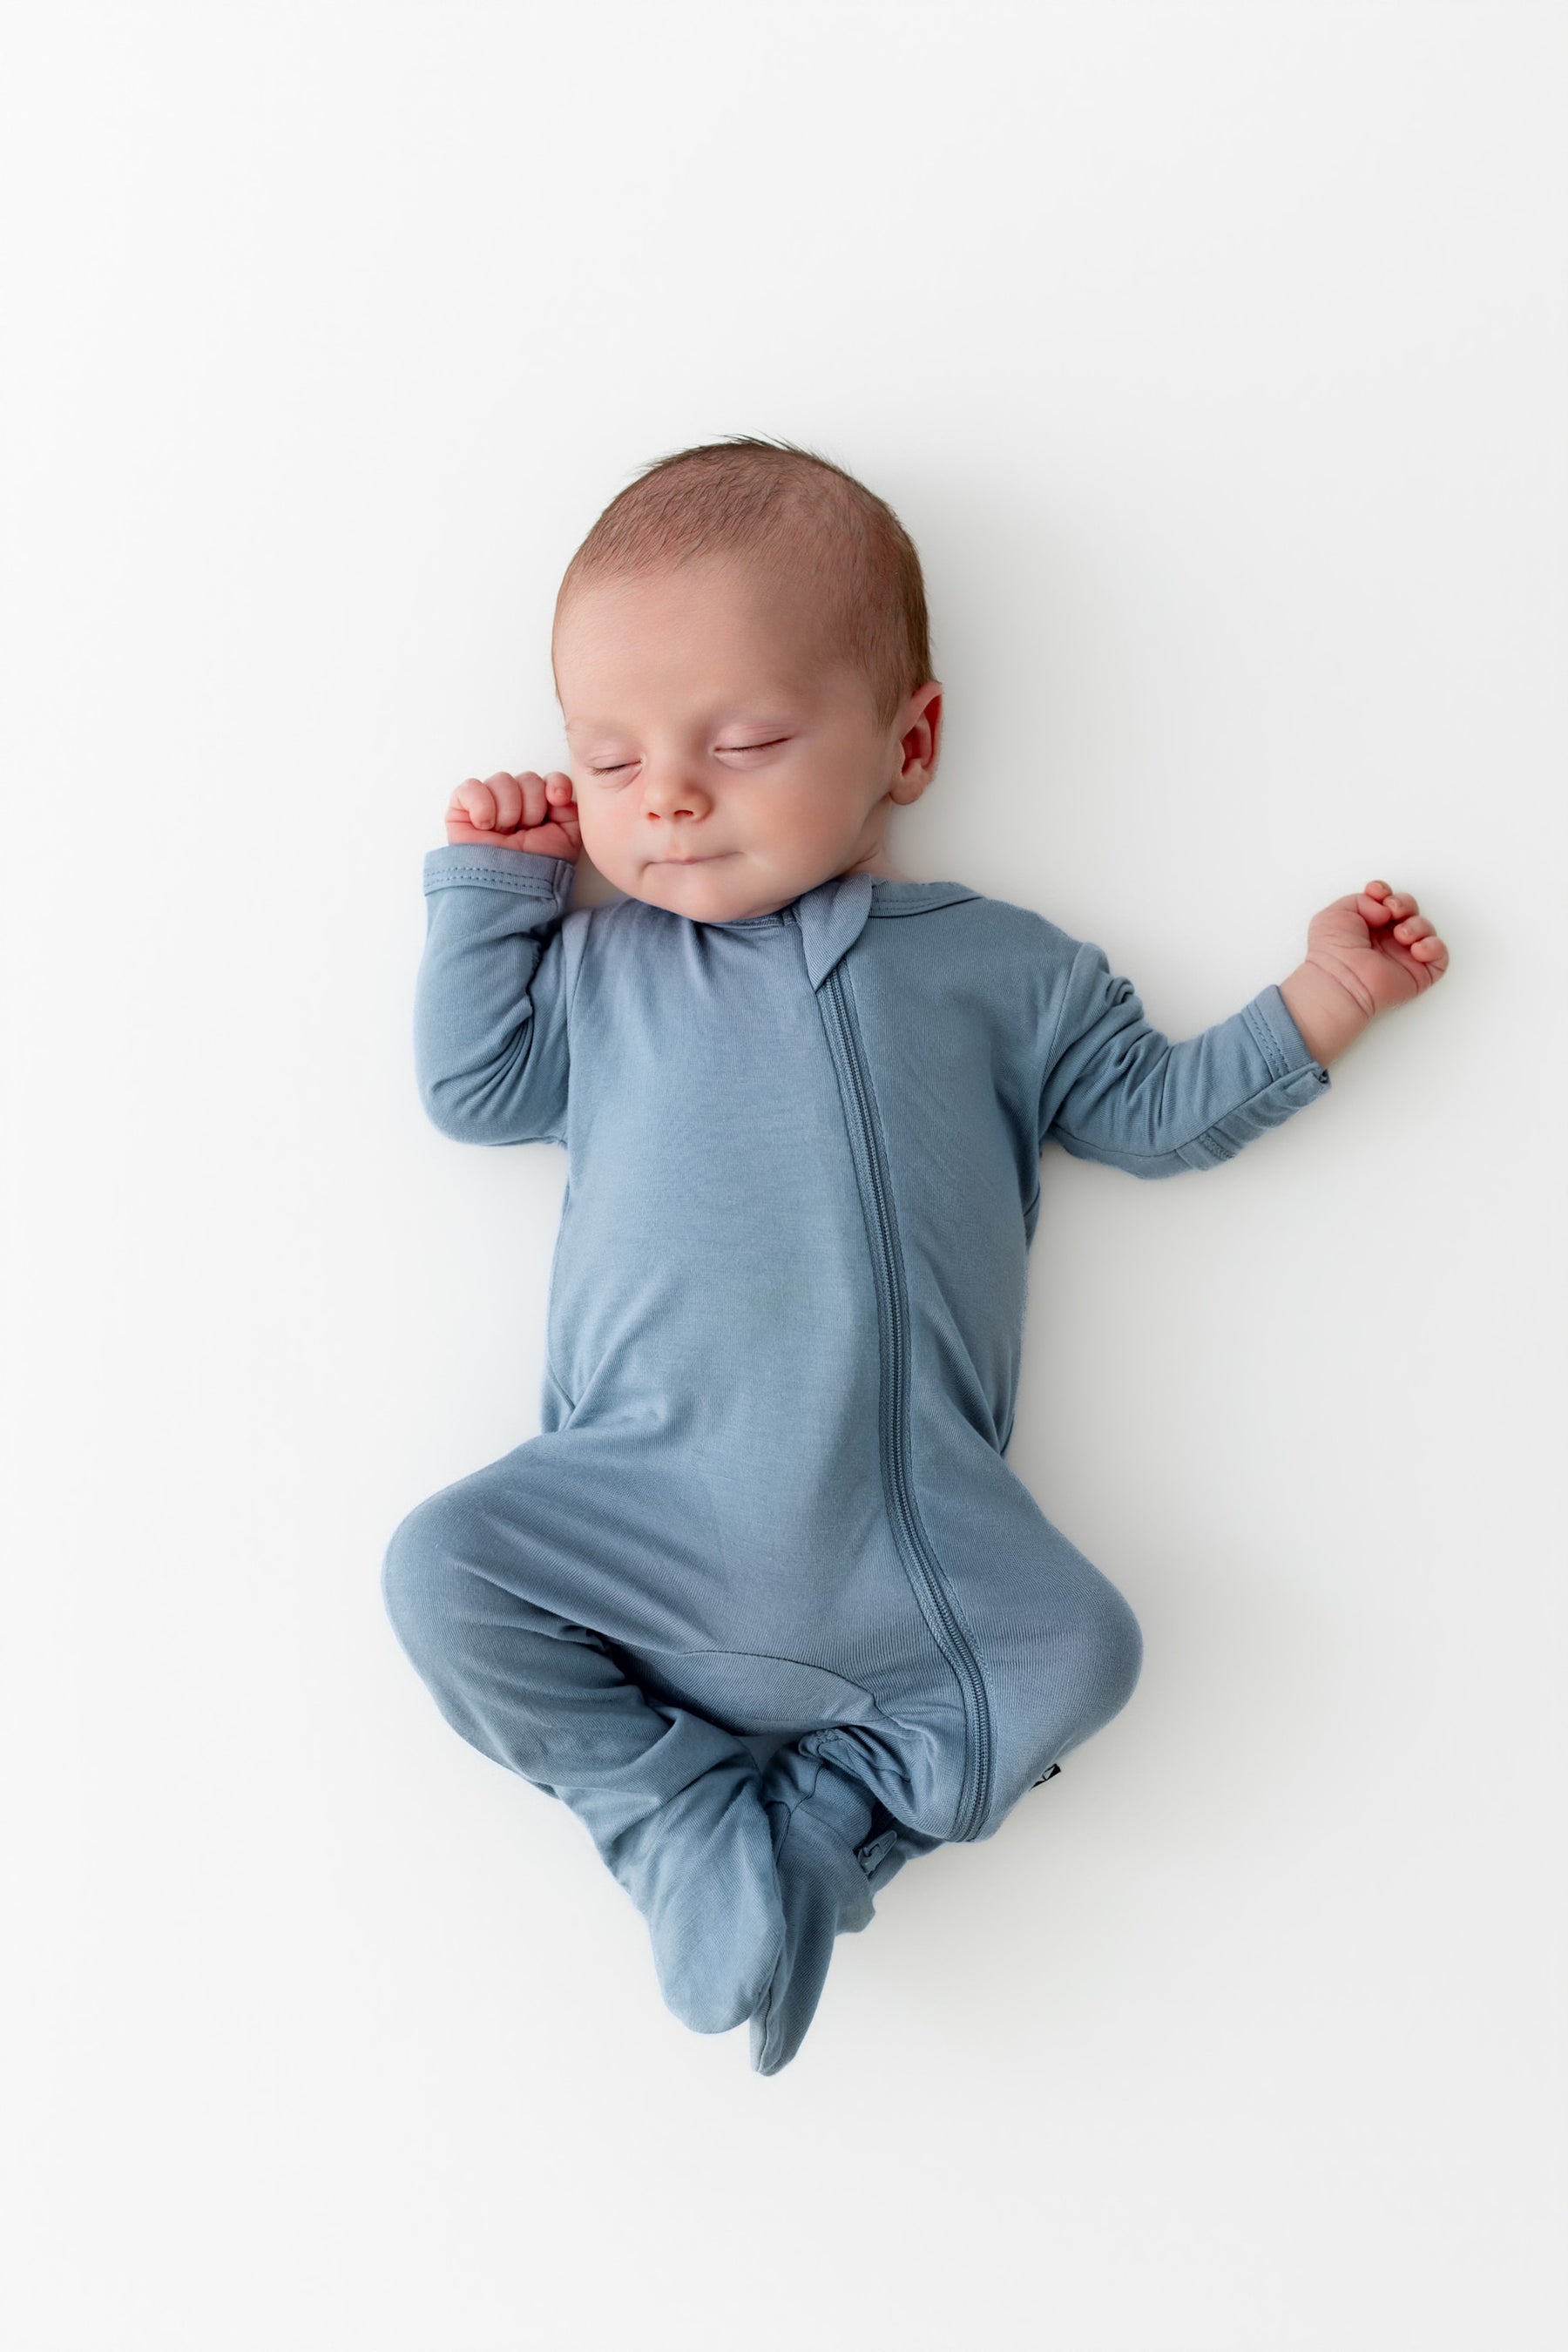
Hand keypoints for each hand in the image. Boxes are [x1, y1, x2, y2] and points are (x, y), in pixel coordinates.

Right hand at [443, 770, 581, 861]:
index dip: (556, 784)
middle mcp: (515, 805)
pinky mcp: (461, 811)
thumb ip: (571, 810)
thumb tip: (557, 791)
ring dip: (509, 809)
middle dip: (532, 806)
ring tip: (505, 834)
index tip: (557, 800)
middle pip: (528, 779)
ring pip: (502, 780)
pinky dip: (481, 804)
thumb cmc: (537, 871)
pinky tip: (485, 825)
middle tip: (526, 831)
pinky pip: (470, 788)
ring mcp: (488, 806)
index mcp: (540, 809)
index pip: (549, 779)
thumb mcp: (568, 839)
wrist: (510, 892)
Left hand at [1279, 879, 1449, 1064]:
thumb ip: (1362, 900)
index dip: (1386, 892)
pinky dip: (1433, 946)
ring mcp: (1403, 956)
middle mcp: (1386, 940)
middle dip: (1404, 903)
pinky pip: (1439, 955)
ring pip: (1426, 929)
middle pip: (1409, 910)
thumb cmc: (1331, 952)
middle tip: (1393, 911)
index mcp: (1368, 925)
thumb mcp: (1337, 912)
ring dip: (1417, 925)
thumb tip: (1384, 908)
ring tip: (1401, 935)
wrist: (1340, 979)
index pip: (1387, 901)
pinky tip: (1415, 948)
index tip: (1378, 894)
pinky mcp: (1418, 973)